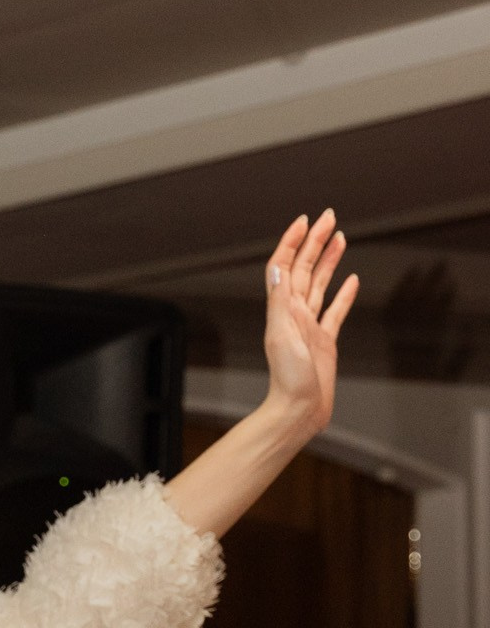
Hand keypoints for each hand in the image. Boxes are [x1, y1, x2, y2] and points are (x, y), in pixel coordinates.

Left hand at [261, 210, 358, 441]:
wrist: (299, 410)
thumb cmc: (288, 379)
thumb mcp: (281, 335)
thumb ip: (280, 301)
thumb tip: (277, 267)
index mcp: (283, 309)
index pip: (285, 266)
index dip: (292, 242)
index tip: (304, 221)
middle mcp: (295, 313)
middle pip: (305, 268)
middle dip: (315, 241)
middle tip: (328, 216)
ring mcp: (310, 325)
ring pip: (321, 284)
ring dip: (328, 259)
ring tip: (338, 237)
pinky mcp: (325, 340)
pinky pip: (335, 310)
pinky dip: (343, 293)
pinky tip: (351, 280)